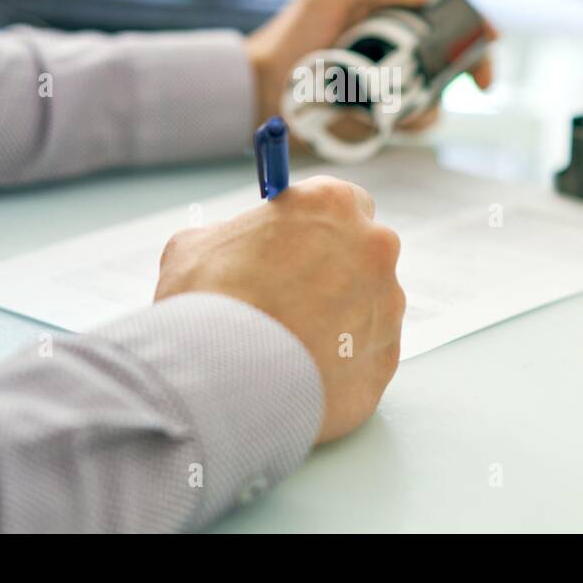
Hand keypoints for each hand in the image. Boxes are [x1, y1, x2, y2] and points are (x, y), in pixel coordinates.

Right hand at [154, 176, 403, 443]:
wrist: (223, 380)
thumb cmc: (207, 301)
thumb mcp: (196, 247)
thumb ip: (230, 240)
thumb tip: (233, 250)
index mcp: (331, 204)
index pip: (343, 202)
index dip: (317, 228)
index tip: (295, 247)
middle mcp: (373, 247)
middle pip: (362, 254)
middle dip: (333, 274)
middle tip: (288, 300)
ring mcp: (387, 306)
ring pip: (367, 308)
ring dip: (337, 322)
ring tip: (286, 346)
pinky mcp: (386, 360)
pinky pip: (365, 357)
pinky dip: (339, 364)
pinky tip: (300, 374)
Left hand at [244, 0, 496, 132]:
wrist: (261, 89)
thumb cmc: (291, 37)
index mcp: (388, 14)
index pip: (444, 16)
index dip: (473, 26)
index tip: (490, 39)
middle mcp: (395, 49)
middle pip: (453, 58)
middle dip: (473, 68)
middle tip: (482, 83)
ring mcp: (390, 85)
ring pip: (438, 94)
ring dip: (436, 98)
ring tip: (410, 99)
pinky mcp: (380, 118)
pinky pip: (414, 122)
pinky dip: (415, 121)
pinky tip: (397, 119)